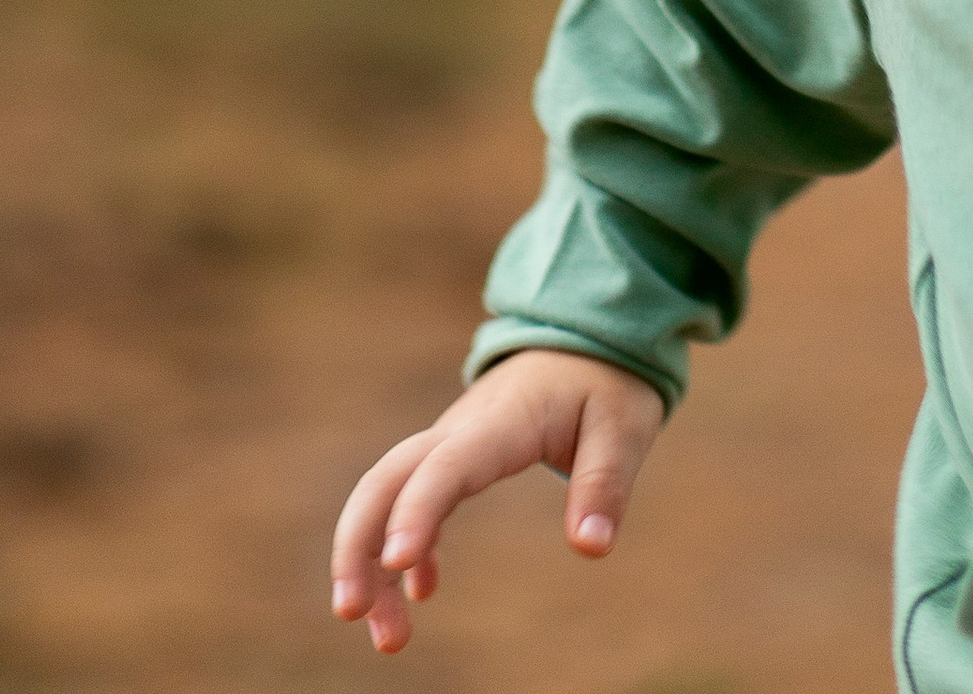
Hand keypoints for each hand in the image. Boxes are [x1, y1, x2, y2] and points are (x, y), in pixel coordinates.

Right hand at [330, 349, 666, 652]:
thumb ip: (605, 484)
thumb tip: (591, 547)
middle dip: (358, 543)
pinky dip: (406, 552)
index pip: (447, 466)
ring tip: (387, 636)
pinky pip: (413, 504)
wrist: (583, 337)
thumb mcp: (622, 426)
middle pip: (387, 480)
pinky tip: (420, 595)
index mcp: (501, 422)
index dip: (418, 511)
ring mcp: (450, 444)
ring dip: (372, 560)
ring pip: (387, 496)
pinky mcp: (454, 459)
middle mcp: (459, 431)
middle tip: (350, 612)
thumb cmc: (604, 382)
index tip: (396, 562)